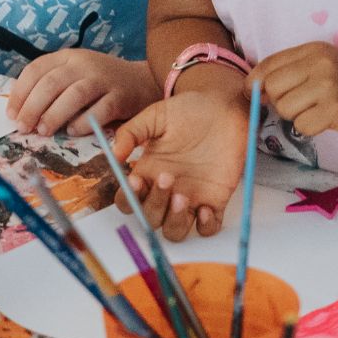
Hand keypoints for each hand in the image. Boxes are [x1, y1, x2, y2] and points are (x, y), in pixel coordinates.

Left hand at [5, 49, 157, 137]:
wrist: (142, 81)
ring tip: (44, 131)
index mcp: (68, 57)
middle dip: (32, 107)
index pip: (36, 69)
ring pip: (74, 95)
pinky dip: (83, 122)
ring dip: (54, 114)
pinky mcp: (121, 97)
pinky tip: (73, 131)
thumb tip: (20, 112)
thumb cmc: (101, 83)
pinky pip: (99, 111)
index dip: (20, 93)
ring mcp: (103, 79)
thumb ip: (51, 87)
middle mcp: (84, 64)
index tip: (11, 114)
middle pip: (52, 83)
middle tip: (24, 127)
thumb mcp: (74, 75)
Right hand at [112, 89, 247, 239]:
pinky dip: (206, 227)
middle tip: (167, 177)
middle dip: (154, 205)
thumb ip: (131, 132)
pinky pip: (208, 229)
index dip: (128, 198)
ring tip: (183, 196)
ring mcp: (190, 198)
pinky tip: (206, 209)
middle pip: (149, 218)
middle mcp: (166, 191)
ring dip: (175, 221)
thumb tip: (114, 155)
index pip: (128, 200)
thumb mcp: (156, 115)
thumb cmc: (189, 110)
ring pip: (174, 231)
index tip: (136, 181)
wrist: (223, 106)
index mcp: (148, 173)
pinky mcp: (215, 201)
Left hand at [249, 41, 337, 145]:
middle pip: (272, 86)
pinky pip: (302, 125)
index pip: (269, 63)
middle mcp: (321, 62)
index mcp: (314, 49)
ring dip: (296, 117)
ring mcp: (329, 85)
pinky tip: (327, 121)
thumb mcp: (322, 69)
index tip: (254, 94)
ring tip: (317, 111)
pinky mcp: (336, 109)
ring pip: (285, 108)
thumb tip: (253, 88)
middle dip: (277, 102)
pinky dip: (310, 128)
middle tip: (298, 106)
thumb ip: (291, 73)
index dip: (255, 82)